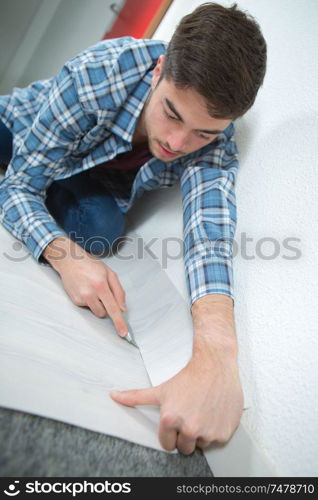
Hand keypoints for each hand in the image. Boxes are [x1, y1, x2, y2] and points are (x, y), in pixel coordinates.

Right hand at [43, 236, 128, 336]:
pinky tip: (85, 289)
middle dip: (107, 306)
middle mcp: (90, 293)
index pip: (112, 308)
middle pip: (104, 313)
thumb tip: (123, 309)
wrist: (70, 261)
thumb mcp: (110, 274)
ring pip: (96, 312)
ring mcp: (80, 298)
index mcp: (101, 285)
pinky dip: (89, 301)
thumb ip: (119, 292)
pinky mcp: (74, 301)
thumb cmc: (91, 266)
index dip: (119, 322)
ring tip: (93, 290)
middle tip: (103, 293)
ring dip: (98, 305)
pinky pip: (87, 307)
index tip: (123, 333)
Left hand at [109, 351, 243, 454]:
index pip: (167, 444)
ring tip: (202, 411)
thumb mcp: (161, 390)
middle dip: (185, 435)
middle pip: (184, 448)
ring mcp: (208, 431)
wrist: (215, 365)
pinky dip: (216, 429)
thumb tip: (113, 395)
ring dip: (201, 433)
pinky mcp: (224, 432)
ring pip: (201, 444)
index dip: (170, 433)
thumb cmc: (189, 376)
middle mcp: (189, 428)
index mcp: (170, 419)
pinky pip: (217, 439)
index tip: (176, 421)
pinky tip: (213, 412)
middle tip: (189, 415)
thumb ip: (135, 397)